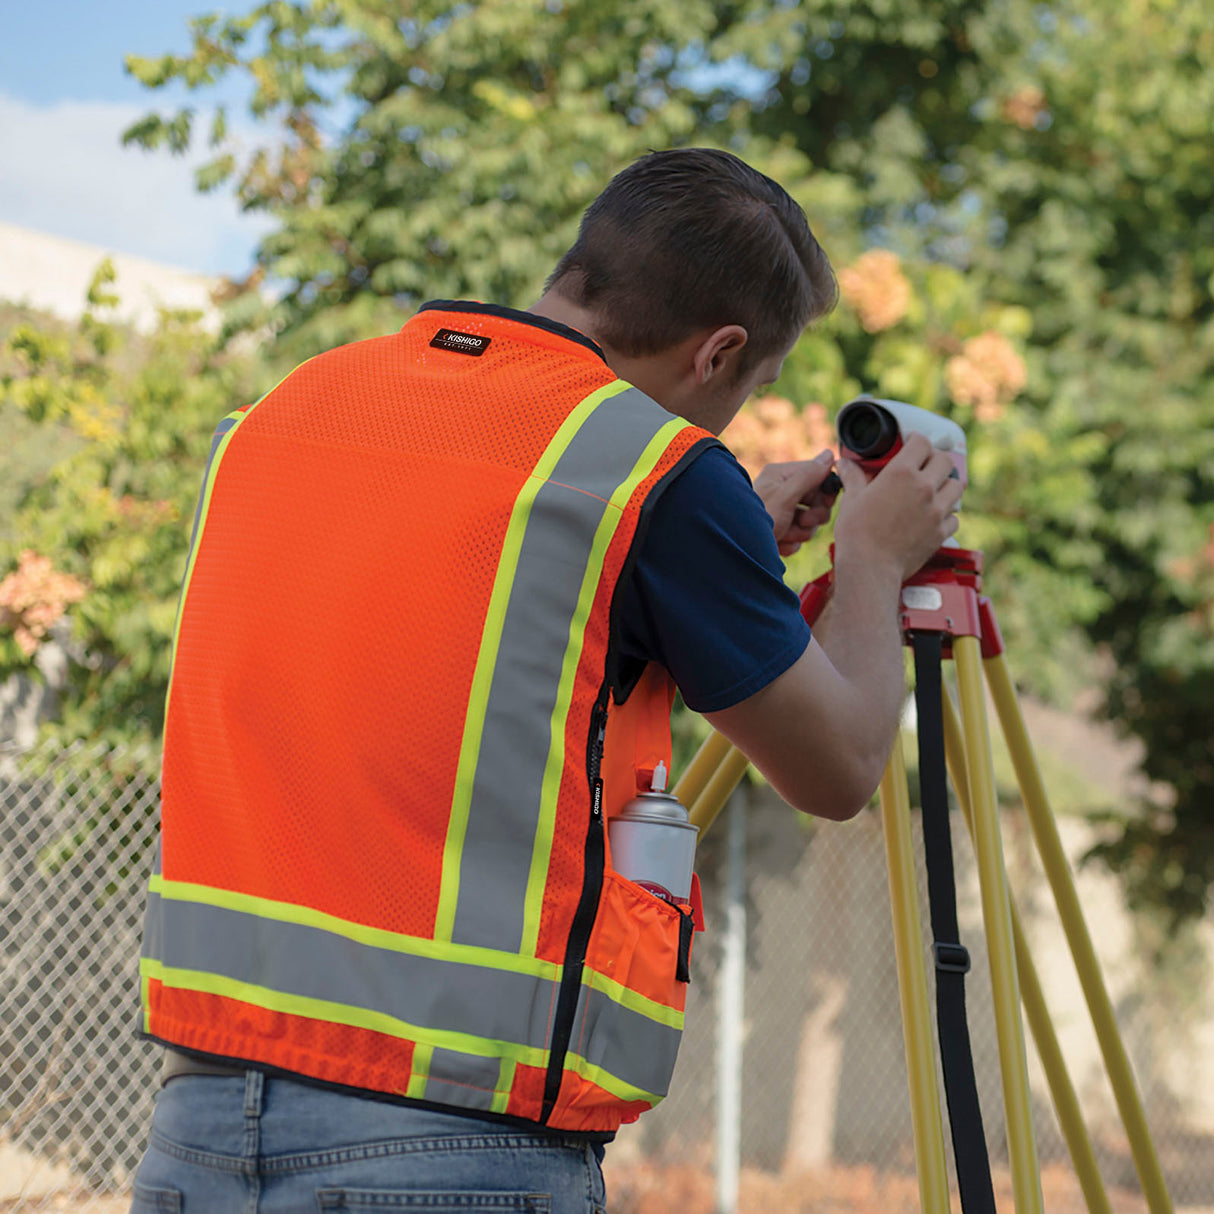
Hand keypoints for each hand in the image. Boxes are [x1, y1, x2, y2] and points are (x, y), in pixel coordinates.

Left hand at [751, 450, 839, 556]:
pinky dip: (791, 543)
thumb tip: (829, 454)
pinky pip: (797, 537)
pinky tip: (778, 543)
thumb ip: (809, 476)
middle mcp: (780, 491)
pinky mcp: (779, 531)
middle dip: (812, 517)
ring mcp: (780, 512)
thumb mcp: (785, 496)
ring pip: (809, 523)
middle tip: (802, 521)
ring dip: (800, 532)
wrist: (739, 550)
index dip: (825, 491)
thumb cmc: (756, 521)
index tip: (826, 502)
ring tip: (784, 534)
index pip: (816, 475)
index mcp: (780, 476)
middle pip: (816, 501)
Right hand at [833, 434, 963, 580]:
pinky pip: (954, 517)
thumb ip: (853, 477)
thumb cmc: (857, 534)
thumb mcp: (852, 500)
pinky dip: (947, 515)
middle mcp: (924, 488)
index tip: (911, 444)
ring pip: (957, 486)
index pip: (921, 442)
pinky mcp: (941, 532)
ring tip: (935, 489)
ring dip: (947, 484)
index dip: (916, 440)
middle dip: (935, 459)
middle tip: (924, 465)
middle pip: (944, 461)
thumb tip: (844, 464)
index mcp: (901, 473)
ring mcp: (936, 511)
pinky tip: (934, 517)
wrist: (870, 568)